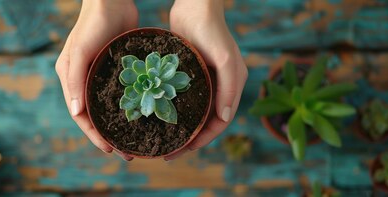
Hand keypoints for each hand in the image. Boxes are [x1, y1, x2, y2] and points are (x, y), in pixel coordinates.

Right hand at [55, 0, 137, 160]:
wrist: (110, 0)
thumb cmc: (91, 24)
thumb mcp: (80, 52)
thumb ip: (75, 80)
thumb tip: (76, 113)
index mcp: (70, 78)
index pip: (80, 116)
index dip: (94, 135)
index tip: (110, 149)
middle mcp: (84, 80)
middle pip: (96, 115)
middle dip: (109, 135)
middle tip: (127, 153)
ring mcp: (101, 74)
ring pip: (110, 106)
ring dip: (121, 124)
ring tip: (136, 140)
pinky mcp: (118, 68)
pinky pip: (124, 93)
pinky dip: (131, 106)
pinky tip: (143, 116)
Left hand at [165, 0, 247, 159]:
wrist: (195, 6)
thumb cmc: (213, 32)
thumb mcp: (226, 59)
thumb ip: (229, 88)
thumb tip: (224, 118)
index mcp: (232, 87)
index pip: (220, 123)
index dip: (204, 140)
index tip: (184, 149)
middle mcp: (219, 87)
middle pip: (204, 122)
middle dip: (188, 140)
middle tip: (168, 152)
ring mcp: (202, 81)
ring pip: (190, 112)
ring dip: (178, 128)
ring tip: (160, 140)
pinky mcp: (186, 74)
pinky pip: (178, 98)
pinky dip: (170, 110)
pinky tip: (155, 117)